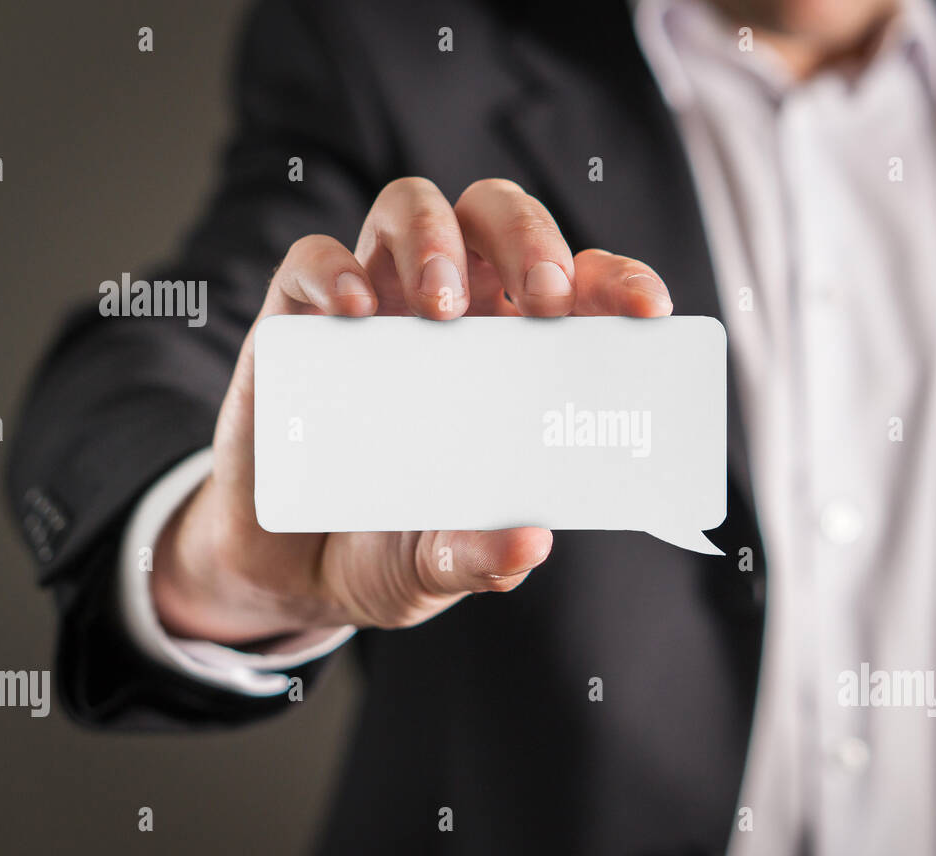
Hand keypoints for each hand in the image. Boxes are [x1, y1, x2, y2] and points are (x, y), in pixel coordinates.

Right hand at [150, 177, 673, 641]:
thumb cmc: (387, 545)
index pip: (575, 286)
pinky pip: (312, 259)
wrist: (288, 568)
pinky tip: (354, 312)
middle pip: (497, 216)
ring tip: (443, 307)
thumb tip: (529, 544)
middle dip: (529, 239)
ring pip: (412, 207)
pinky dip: (335, 270)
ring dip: (436, 239)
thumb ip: (479, 557)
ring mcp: (372, 305)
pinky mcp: (296, 320)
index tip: (647, 310)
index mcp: (510, 355)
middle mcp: (448, 313)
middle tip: (541, 300)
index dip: (617, 282)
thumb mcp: (439, 564)